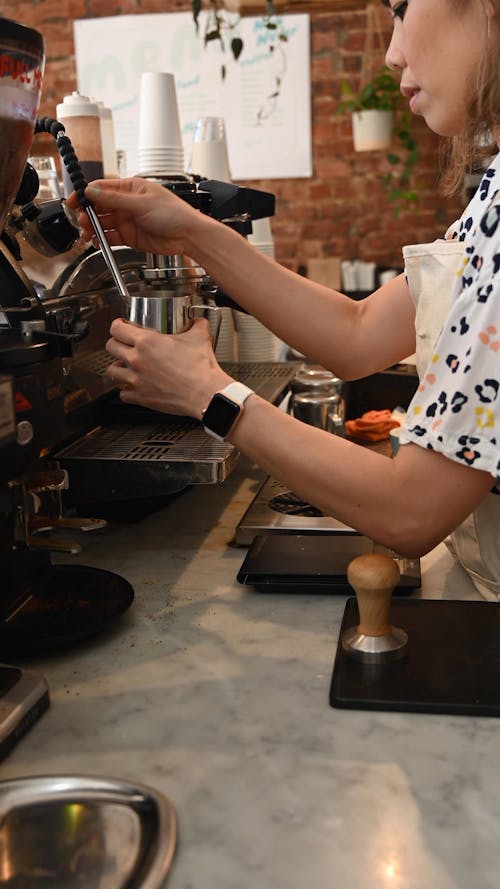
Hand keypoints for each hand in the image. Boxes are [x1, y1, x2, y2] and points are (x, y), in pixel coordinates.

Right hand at [66, 177, 201, 255]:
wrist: (188, 236)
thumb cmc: (174, 214)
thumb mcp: (141, 203)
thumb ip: (115, 199)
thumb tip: (92, 192)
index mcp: (130, 188)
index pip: (101, 189)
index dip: (85, 195)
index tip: (73, 202)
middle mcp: (126, 204)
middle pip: (99, 207)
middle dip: (87, 214)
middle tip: (83, 222)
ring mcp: (127, 220)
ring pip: (102, 223)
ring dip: (92, 228)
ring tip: (87, 234)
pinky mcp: (130, 237)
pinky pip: (111, 238)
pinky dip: (102, 240)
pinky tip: (97, 242)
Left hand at [105, 317, 232, 416]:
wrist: (205, 393)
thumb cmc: (201, 369)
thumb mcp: (200, 337)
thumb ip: (196, 324)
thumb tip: (196, 321)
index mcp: (147, 342)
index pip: (117, 328)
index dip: (118, 325)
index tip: (122, 326)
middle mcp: (137, 360)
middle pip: (110, 347)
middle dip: (116, 343)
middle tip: (124, 344)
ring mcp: (136, 380)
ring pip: (112, 370)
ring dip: (118, 366)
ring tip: (125, 366)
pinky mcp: (140, 397)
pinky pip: (123, 393)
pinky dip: (126, 390)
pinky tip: (134, 386)